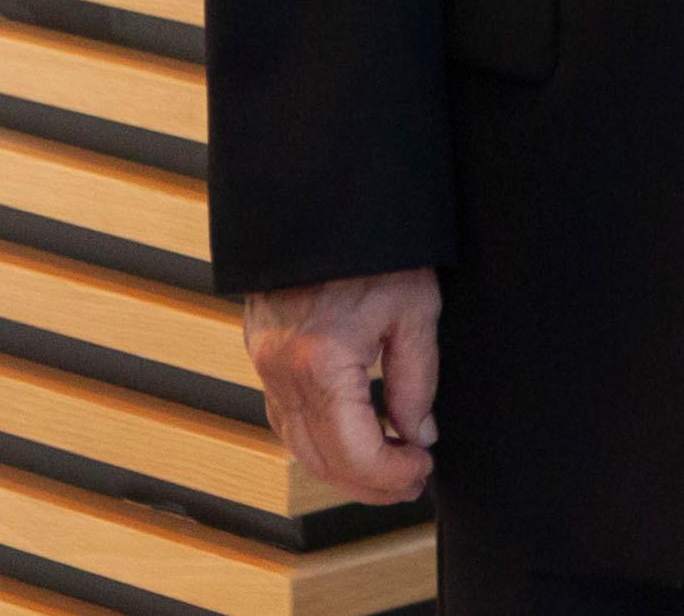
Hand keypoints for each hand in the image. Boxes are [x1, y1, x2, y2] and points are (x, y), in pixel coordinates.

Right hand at [244, 267, 439, 501]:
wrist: (323, 201)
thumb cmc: (374, 246)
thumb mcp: (414, 309)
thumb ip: (417, 380)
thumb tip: (417, 434)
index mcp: (322, 361)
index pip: (354, 452)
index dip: (391, 474)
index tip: (422, 469)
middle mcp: (283, 370)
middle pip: (321, 459)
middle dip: (369, 482)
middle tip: (411, 481)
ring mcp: (265, 363)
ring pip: (297, 445)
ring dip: (341, 467)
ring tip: (388, 468)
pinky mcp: (262, 353)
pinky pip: (284, 416)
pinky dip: (317, 440)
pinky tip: (350, 440)